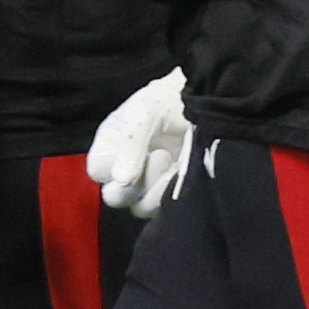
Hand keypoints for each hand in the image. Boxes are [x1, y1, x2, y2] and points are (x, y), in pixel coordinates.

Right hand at [86, 70, 192, 217]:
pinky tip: (185, 170)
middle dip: (137, 182)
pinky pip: (166, 209)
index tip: (133, 153)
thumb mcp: (146, 109)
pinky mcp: (172, 194)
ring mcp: (150, 184)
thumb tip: (122, 178)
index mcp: (113, 145)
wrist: (210, 103)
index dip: (111, 167)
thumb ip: (129, 140)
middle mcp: (126, 168)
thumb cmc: (173, 99)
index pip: (98, 170)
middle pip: (116, 196)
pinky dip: (175, 193)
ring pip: (140, 206)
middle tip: (161, 155)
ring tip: (175, 160)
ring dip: (158, 188)